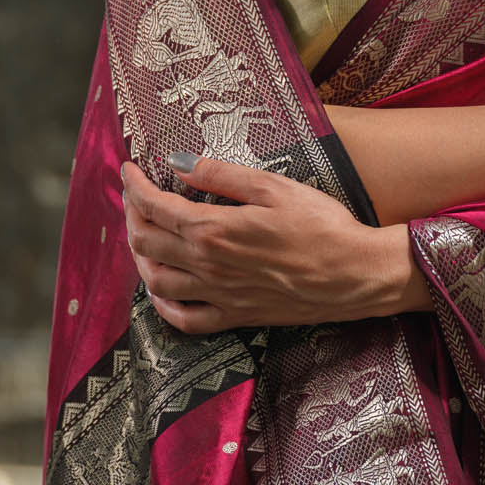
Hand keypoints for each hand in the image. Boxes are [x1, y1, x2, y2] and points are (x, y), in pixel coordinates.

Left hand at [120, 155, 422, 333]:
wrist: (356, 274)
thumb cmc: (322, 226)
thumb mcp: (274, 187)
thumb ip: (221, 176)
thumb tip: (180, 164)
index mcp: (214, 229)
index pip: (155, 207)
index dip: (134, 186)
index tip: (129, 170)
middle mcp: (208, 265)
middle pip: (146, 243)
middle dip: (132, 216)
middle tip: (137, 199)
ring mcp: (219, 295)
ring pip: (155, 281)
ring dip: (140, 257)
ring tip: (144, 237)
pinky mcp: (235, 316)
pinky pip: (184, 319)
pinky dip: (163, 304)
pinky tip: (162, 290)